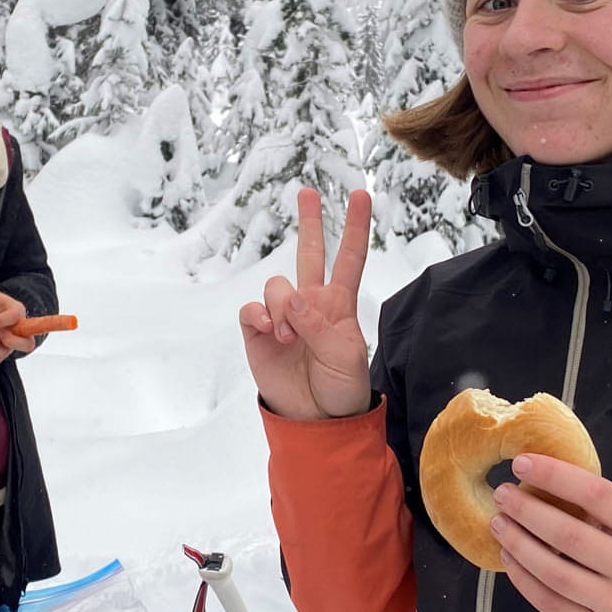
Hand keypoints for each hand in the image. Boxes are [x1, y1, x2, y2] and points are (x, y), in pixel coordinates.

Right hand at [238, 187, 371, 420]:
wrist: (316, 420)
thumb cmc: (341, 387)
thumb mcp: (344, 356)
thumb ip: (319, 324)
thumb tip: (293, 299)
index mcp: (339, 304)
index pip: (350, 258)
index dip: (356, 227)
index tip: (361, 195)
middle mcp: (310, 303)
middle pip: (310, 252)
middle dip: (309, 221)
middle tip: (307, 191)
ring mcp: (282, 316)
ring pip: (276, 284)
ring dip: (281, 306)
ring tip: (288, 336)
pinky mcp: (257, 332)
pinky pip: (250, 309)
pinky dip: (259, 316)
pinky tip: (269, 331)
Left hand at [490, 454, 611, 611]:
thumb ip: (600, 506)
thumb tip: (539, 478)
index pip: (597, 494)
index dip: (554, 475)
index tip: (520, 464)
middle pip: (569, 536)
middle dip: (526, 511)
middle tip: (502, 495)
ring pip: (554, 573)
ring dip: (518, 545)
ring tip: (499, 524)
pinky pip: (552, 605)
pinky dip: (524, 579)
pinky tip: (510, 558)